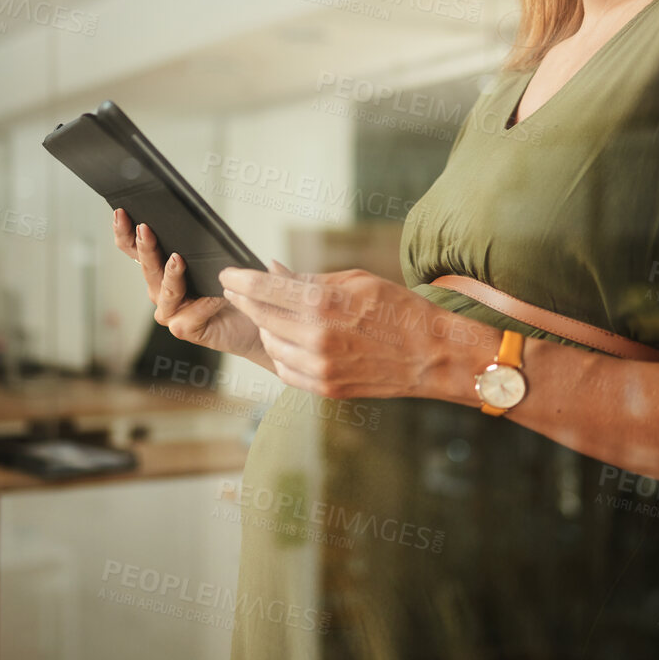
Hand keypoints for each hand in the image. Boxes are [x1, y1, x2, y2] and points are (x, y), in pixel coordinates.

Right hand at [112, 208, 275, 364]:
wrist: (257, 320)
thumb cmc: (235, 288)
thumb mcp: (219, 258)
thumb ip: (206, 244)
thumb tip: (204, 224)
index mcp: (161, 270)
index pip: (135, 250)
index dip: (124, 232)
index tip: (121, 213)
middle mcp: (160, 291)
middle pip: (147, 267)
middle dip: (145, 247)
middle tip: (145, 229)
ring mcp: (171, 311)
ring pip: (165, 291)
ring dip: (170, 274)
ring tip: (177, 260)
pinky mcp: (184, 328)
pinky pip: (189, 315)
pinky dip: (204, 304)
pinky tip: (216, 295)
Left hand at [216, 265, 489, 399]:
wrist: (431, 355)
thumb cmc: (397, 310)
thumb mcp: (356, 281)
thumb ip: (309, 280)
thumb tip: (273, 271)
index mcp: (323, 304)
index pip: (263, 290)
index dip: (239, 281)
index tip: (227, 275)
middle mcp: (316, 338)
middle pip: (260, 317)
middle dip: (244, 301)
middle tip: (237, 291)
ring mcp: (319, 367)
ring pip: (270, 345)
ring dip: (264, 327)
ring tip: (268, 314)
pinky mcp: (325, 388)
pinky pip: (285, 370)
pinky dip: (279, 353)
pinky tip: (285, 340)